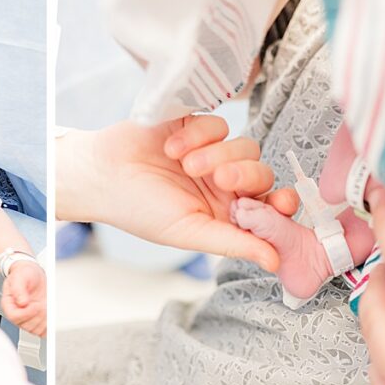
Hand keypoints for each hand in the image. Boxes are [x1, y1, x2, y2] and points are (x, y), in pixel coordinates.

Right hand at [1, 260, 45, 336]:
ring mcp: (27, 318)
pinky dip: (49, 325)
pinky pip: (42, 331)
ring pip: (35, 329)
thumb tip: (21, 302)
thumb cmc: (24, 274)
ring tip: (47, 307)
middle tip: (43, 304)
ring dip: (44, 320)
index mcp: (9, 304)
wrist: (33, 274)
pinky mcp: (37, 321)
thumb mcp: (20, 276)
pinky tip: (50, 315)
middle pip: (26, 325)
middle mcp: (17, 313)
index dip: (26, 313)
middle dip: (38, 316)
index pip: (14, 316)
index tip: (36, 305)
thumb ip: (18, 288)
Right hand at [58, 116, 297, 270]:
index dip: (282, 203)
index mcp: (224, 213)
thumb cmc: (139, 210)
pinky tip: (171, 148)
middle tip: (220, 180)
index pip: (269, 207)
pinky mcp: (196, 127)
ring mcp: (211, 154)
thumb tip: (275, 260)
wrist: (101, 174)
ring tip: (184, 164)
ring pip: (244, 146)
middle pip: (261, 172)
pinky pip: (218, 124)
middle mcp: (222, 184)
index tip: (283, 201)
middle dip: (244, 175)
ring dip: (216, 154)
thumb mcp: (189, 232)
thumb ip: (234, 243)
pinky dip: (197, 135)